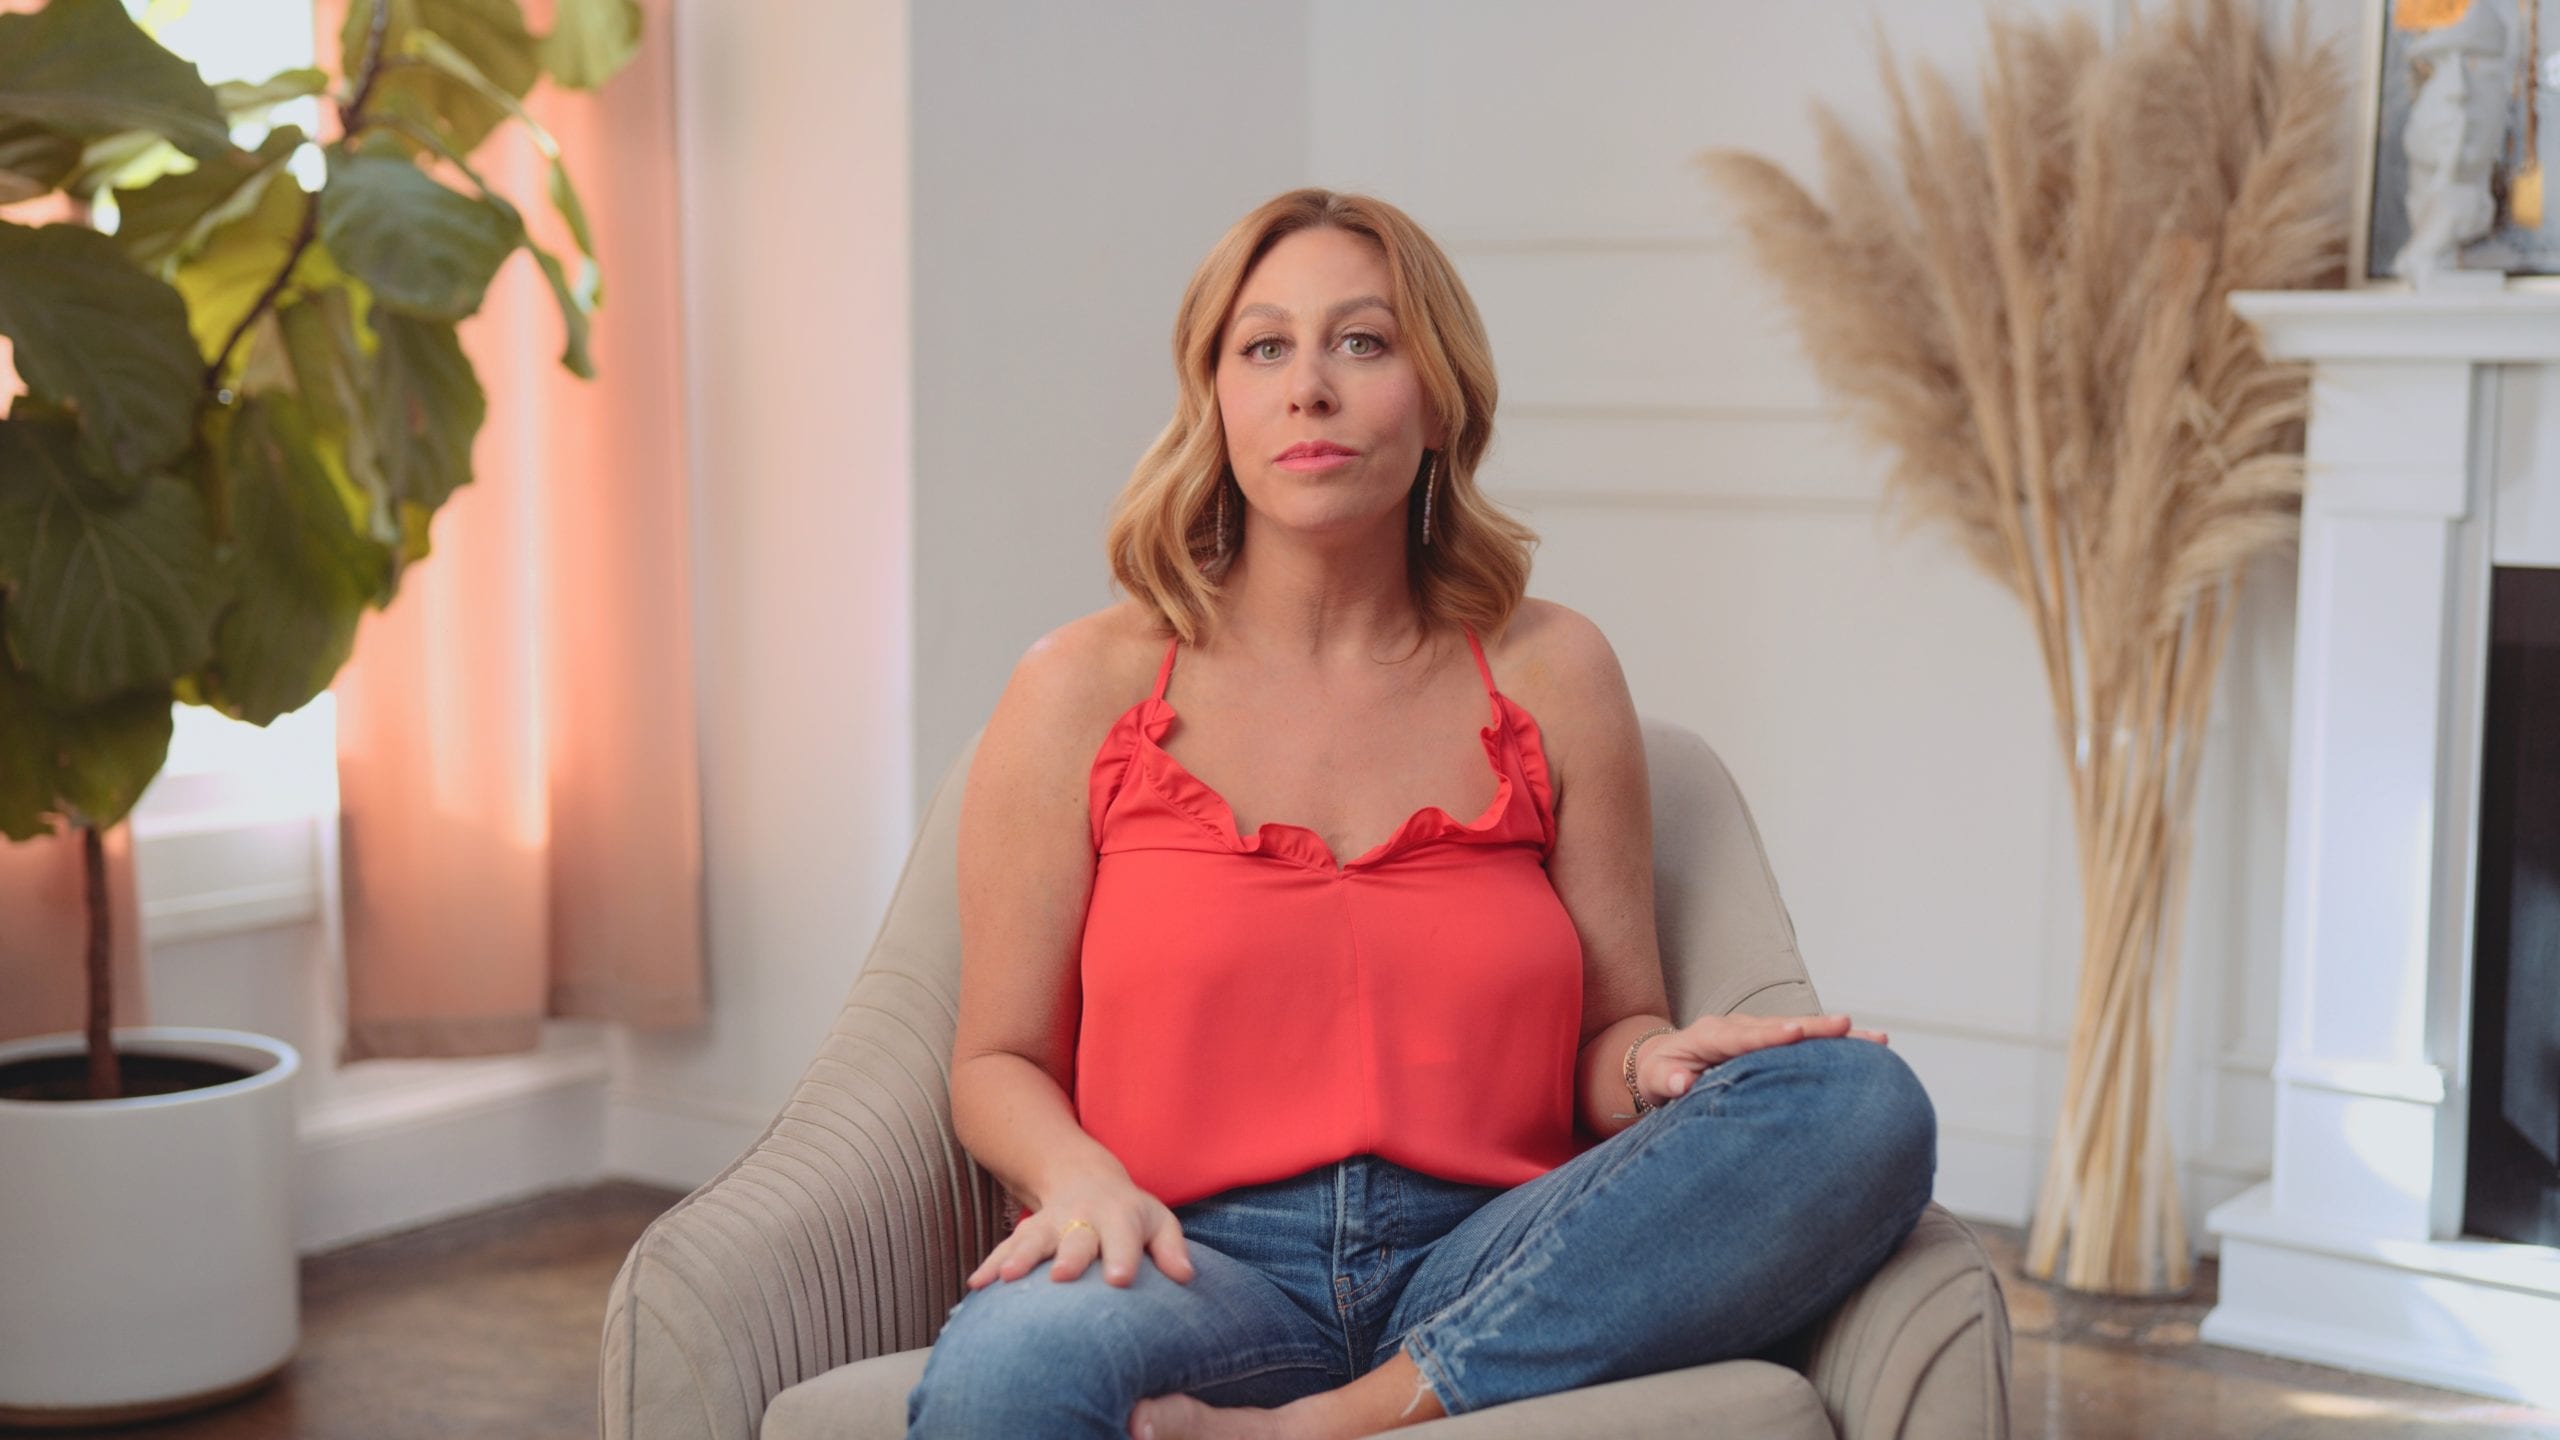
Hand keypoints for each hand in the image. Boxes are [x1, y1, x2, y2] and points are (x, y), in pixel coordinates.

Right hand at [966, 1171, 1196, 1289]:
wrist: (1084, 1178)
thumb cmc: (1129, 1213)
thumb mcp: (1158, 1221)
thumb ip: (1171, 1247)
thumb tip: (1185, 1276)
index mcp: (1120, 1215)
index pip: (1124, 1236)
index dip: (1123, 1257)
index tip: (1120, 1280)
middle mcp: (1083, 1217)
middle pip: (1076, 1237)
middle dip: (1068, 1257)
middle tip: (1061, 1277)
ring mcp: (1051, 1223)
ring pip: (1034, 1239)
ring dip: (1020, 1257)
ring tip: (1007, 1278)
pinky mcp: (1026, 1232)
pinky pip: (1006, 1247)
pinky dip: (990, 1264)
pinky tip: (977, 1285)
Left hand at [1640, 1012, 1888, 1105]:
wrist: (1667, 1061)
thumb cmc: (1662, 1073)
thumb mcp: (1656, 1079)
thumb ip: (1667, 1080)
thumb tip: (1681, 1083)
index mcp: (1712, 1035)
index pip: (1744, 1036)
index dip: (1770, 1035)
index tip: (1795, 1032)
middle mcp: (1740, 1029)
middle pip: (1782, 1026)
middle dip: (1816, 1027)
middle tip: (1849, 1026)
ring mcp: (1759, 1033)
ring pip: (1801, 1032)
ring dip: (1836, 1036)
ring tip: (1877, 1040)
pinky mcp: (1773, 1043)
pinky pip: (1806, 1043)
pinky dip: (1834, 1046)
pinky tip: (1869, 1050)